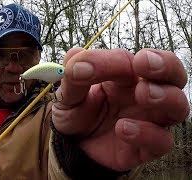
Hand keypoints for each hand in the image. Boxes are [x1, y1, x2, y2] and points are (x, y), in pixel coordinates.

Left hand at [52, 47, 189, 170]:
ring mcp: (148, 120)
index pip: (133, 60)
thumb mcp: (68, 93)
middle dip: (166, 66)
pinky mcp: (146, 146)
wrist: (72, 144)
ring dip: (165, 97)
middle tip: (145, 64)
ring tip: (142, 94)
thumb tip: (76, 54)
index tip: (90, 65)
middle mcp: (143, 94)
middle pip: (174, 75)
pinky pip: (162, 141)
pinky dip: (148, 133)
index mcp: (125, 76)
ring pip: (178, 106)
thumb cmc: (75, 112)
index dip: (116, 60)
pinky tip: (122, 128)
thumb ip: (73, 74)